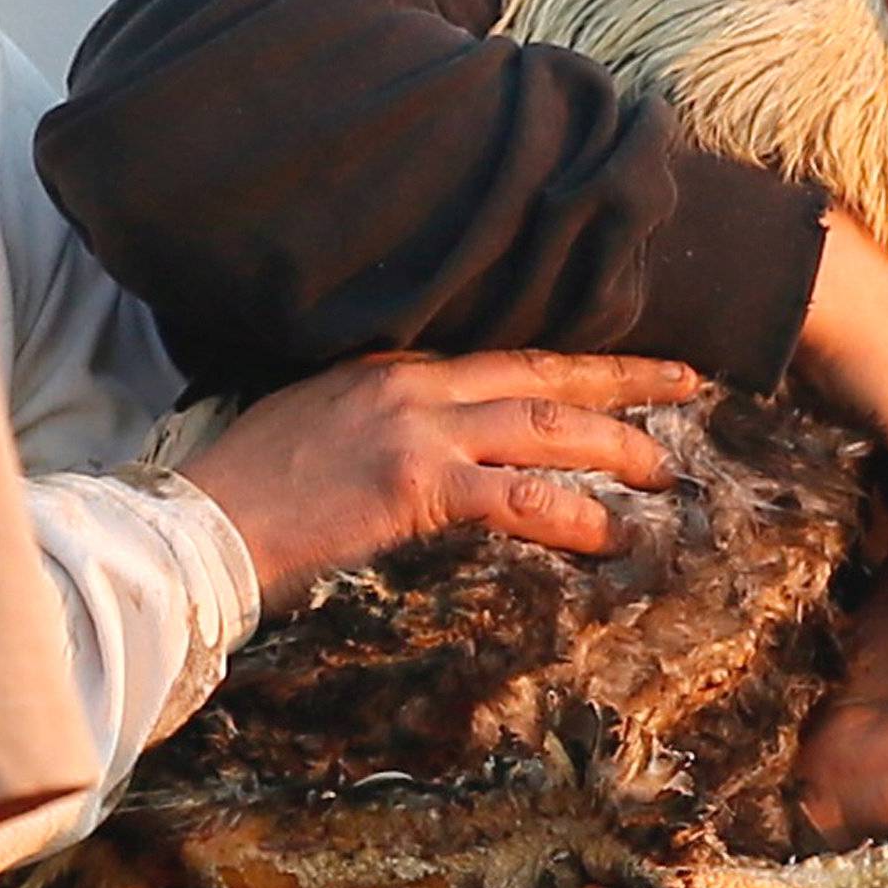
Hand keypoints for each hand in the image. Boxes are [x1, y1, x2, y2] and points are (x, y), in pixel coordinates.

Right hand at [180, 351, 699, 616]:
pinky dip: (577, 514)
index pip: (505, 353)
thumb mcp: (315, 420)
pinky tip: (613, 534)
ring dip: (620, 445)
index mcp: (394, 365)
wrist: (197, 527)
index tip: (623, 363)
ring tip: (668, 471)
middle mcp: (416, 384)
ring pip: (550, 426)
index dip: (572, 359)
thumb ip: (380, 416)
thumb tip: (425, 439)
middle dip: (625, 377)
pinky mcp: (418, 485)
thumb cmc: (246, 488)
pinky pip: (522, 497)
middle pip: (546, 370)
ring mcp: (420, 430)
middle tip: (690, 381)